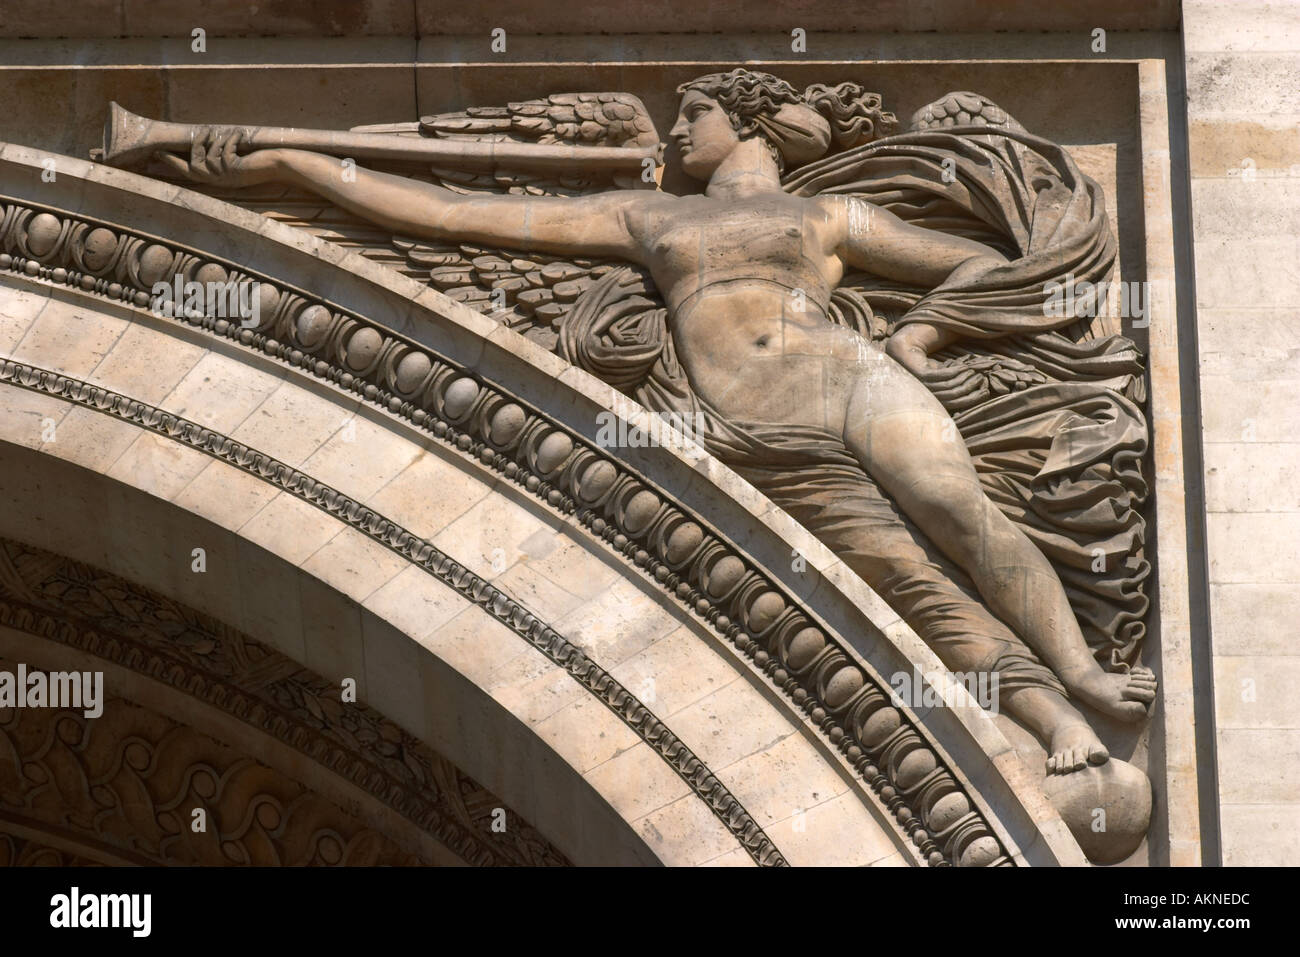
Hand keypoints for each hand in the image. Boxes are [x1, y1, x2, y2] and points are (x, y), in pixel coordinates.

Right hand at [154, 127, 281, 187]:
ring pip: (210, 155)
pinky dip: (230, 140)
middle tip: (203, 131)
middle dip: (196, 145)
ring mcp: (227, 177)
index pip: (188, 172)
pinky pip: (224, 150)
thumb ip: (219, 154)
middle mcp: (219, 182)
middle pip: (195, 164)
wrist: (277, 167)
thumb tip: (203, 139)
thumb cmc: (258, 161)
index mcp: (216, 180)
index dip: (173, 163)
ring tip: (227, 133)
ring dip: (217, 141)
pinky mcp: (235, 170)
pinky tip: (239, 135)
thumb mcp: (235, 159)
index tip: (158, 153)